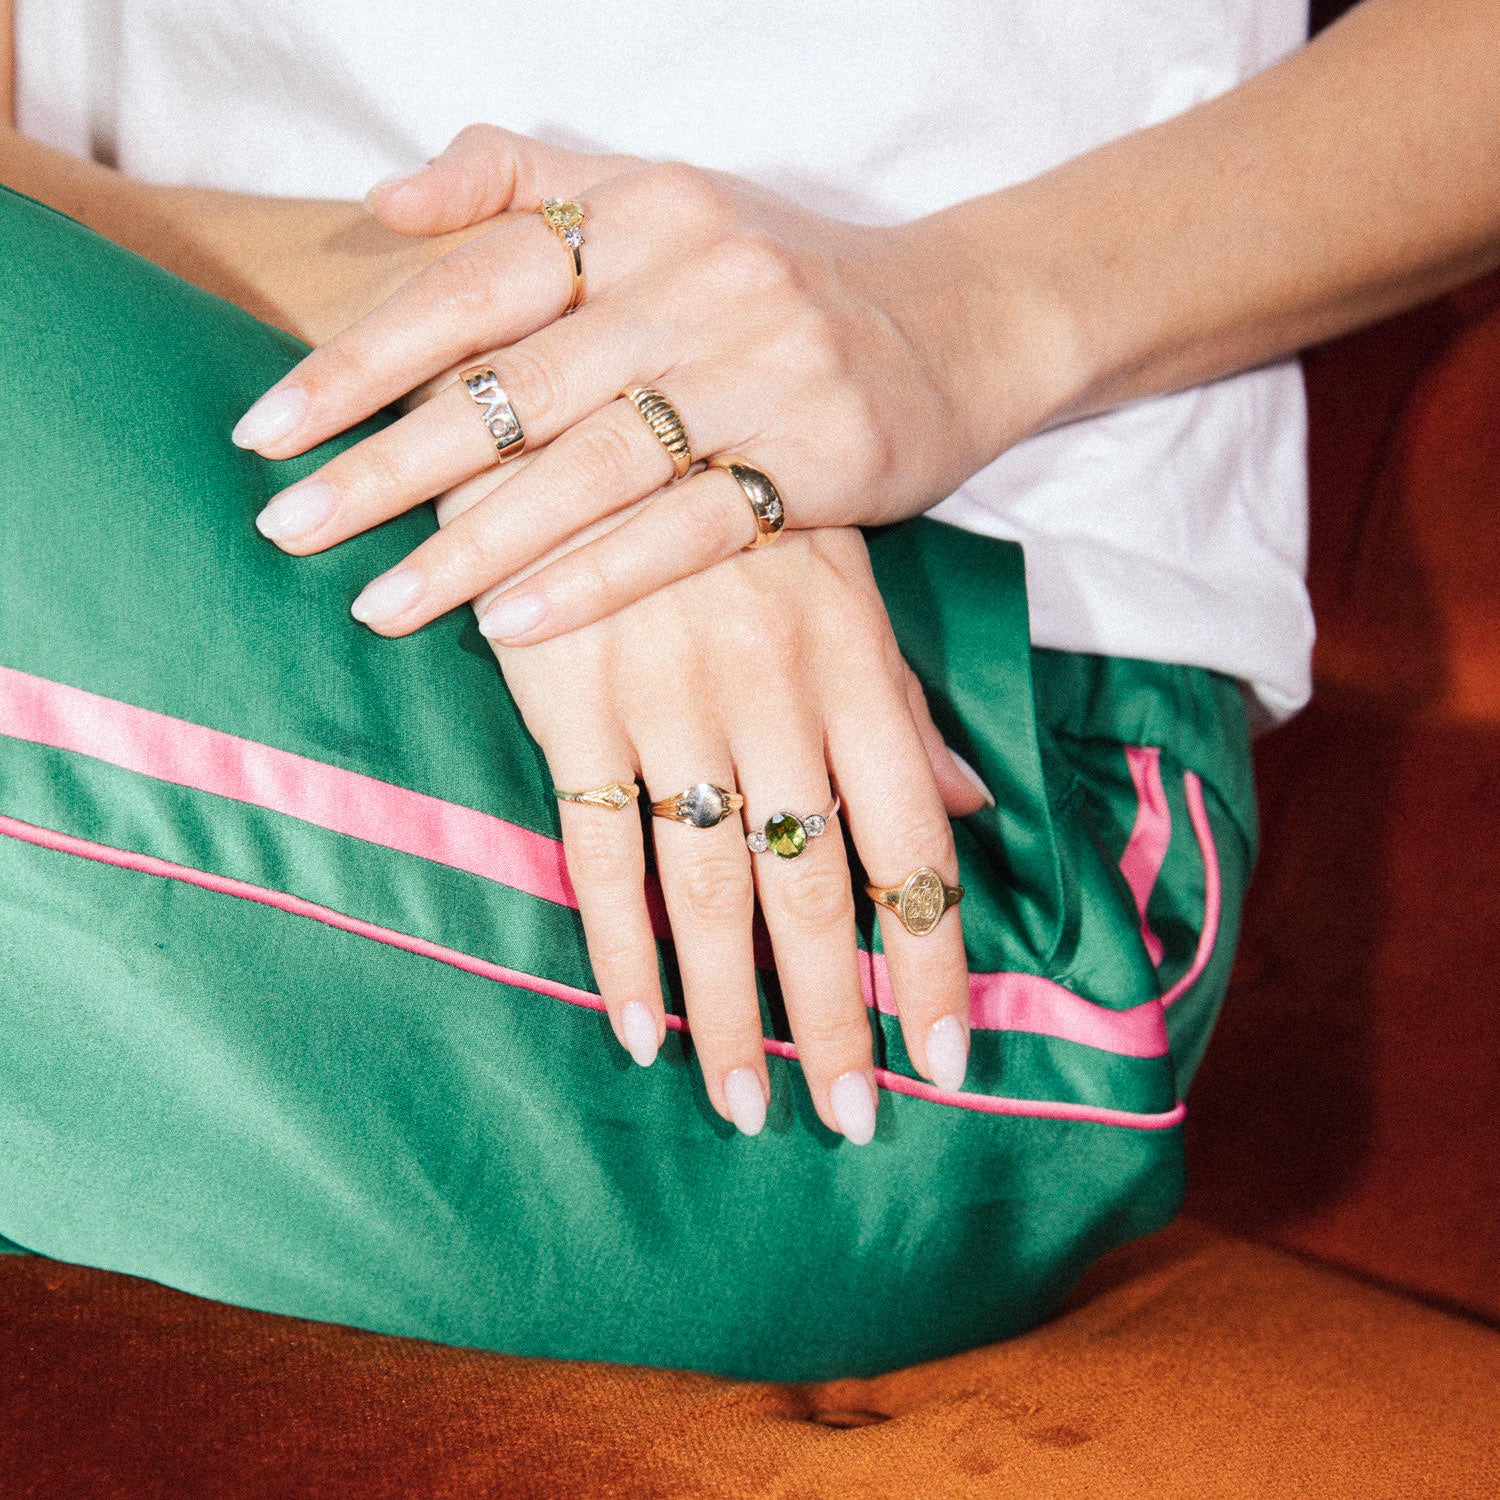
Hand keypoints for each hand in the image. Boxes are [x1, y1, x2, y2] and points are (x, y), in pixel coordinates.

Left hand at [235, 124, 1059, 642]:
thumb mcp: (664, 200)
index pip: (474, 281)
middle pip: (515, 387)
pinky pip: (683, 530)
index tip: (267, 429)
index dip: (364, 355)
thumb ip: (523, 184)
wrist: (965, 318)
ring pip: (588, 468)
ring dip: (473, 545)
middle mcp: (697, 279)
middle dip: (387, 466)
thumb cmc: (786, 276)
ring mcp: (763, 368)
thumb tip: (388, 202)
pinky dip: (591, 580)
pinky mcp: (817, 457)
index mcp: (643, 210)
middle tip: (286, 529)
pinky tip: (508, 626)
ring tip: (377, 604)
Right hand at [471, 505, 989, 1140]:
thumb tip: (971, 810)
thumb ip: (903, 706)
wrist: (589, 411)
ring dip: (732, 1013)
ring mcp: (668, 708)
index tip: (947, 1055)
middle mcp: (772, 699)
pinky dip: (618, 952)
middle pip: (814, 891)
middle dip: (836, 1018)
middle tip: (853, 1120)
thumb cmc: (732, 505)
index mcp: (853, 667)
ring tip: (748, 1106)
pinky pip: (599, 856)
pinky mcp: (573, 712)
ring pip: (708, 894)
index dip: (932, 957)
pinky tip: (640, 1030)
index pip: (911, 843)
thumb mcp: (844, 583)